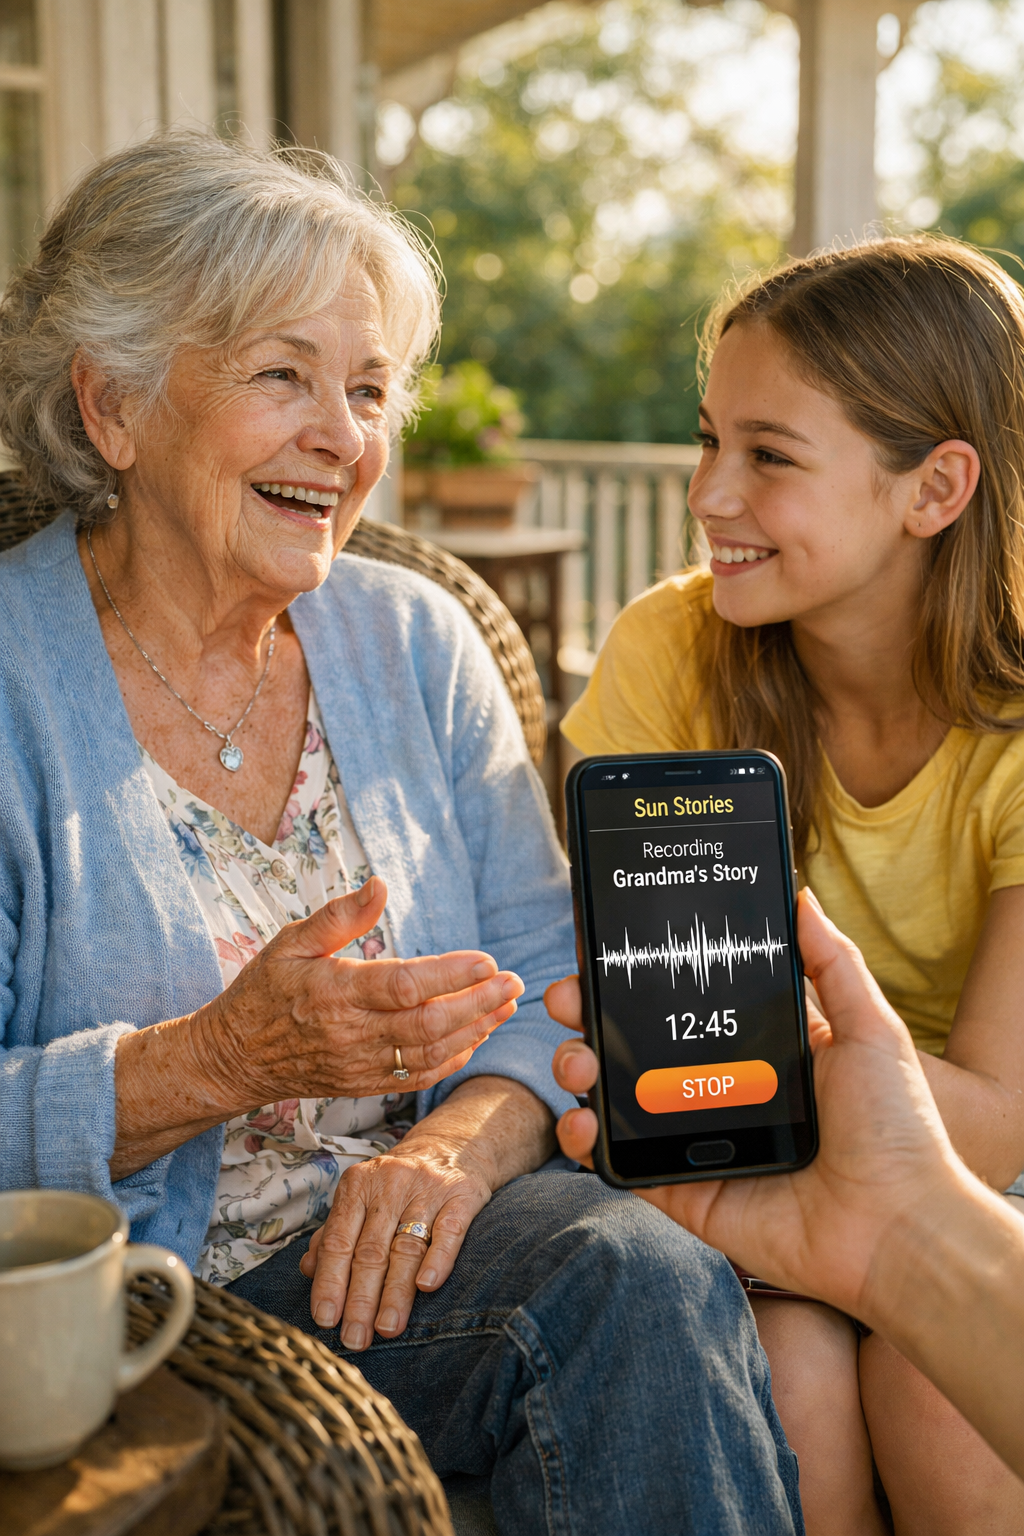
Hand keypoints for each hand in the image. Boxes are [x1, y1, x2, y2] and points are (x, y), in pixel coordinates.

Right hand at [199, 877, 523, 1107]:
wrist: (233, 1058)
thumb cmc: (263, 993)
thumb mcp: (290, 942)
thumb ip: (340, 916)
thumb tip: (380, 885)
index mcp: (333, 992)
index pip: (402, 985)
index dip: (449, 975)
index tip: (487, 960)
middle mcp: (350, 1033)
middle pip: (427, 1024)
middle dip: (478, 1004)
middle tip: (514, 983)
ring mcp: (359, 1064)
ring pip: (429, 1053)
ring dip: (475, 1030)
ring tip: (506, 1005)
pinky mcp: (363, 1084)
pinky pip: (417, 1077)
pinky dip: (452, 1059)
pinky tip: (476, 1036)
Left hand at [299, 1121, 493, 1339]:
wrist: (452, 1146)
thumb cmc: (397, 1183)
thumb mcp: (361, 1197)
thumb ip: (334, 1232)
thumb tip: (308, 1269)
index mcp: (358, 1186)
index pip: (338, 1240)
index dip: (330, 1281)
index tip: (325, 1319)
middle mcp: (390, 1185)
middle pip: (371, 1250)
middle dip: (360, 1299)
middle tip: (354, 1338)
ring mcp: (427, 1189)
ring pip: (407, 1246)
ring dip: (396, 1292)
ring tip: (387, 1328)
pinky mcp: (462, 1195)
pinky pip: (449, 1230)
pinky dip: (438, 1259)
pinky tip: (428, 1286)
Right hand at [546, 889, 962, 1322]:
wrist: (898, 1226)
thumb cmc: (895, 1128)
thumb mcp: (870, 1028)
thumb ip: (833, 963)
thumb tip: (802, 897)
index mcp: (759, 1048)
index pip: (685, 1001)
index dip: (638, 976)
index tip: (602, 949)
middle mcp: (720, 1088)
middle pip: (635, 1042)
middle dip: (590, 1014)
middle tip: (569, 999)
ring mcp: (698, 1139)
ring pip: (616, 1097)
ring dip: (580, 1071)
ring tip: (578, 1063)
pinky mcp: (684, 1190)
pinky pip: (622, 1164)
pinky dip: (587, 1143)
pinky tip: (580, 1122)